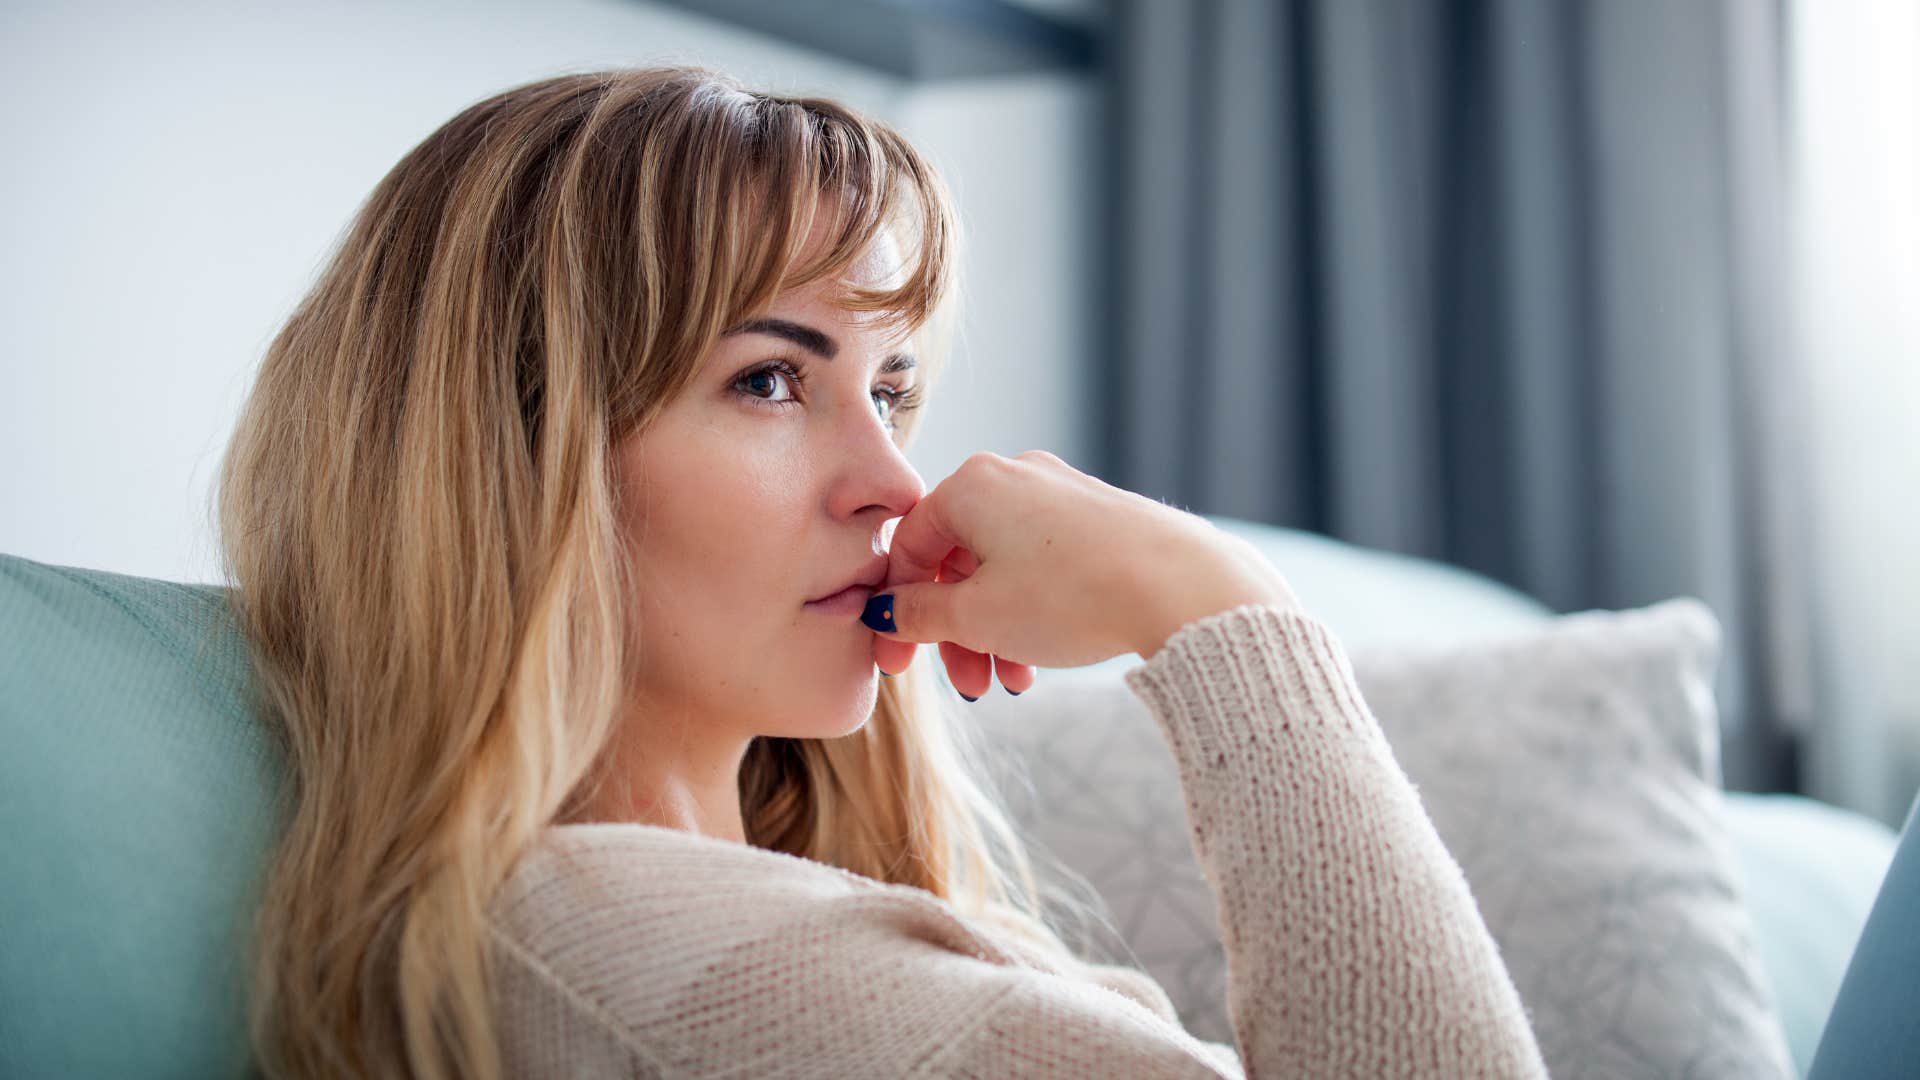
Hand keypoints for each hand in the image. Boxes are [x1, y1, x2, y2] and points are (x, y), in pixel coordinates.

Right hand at [868, 450, 1301, 694]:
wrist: (1179, 586)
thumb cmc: (1071, 595)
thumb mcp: (977, 617)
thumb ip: (920, 614)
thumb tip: (889, 612)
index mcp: (971, 485)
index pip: (910, 548)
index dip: (898, 613)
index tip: (901, 664)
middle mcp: (1014, 476)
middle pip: (959, 562)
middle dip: (956, 632)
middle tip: (966, 685)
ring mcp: (1061, 493)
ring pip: (1004, 569)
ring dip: (995, 630)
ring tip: (1012, 683)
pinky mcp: (1099, 517)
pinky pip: (1044, 565)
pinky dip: (1032, 611)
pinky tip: (1044, 658)